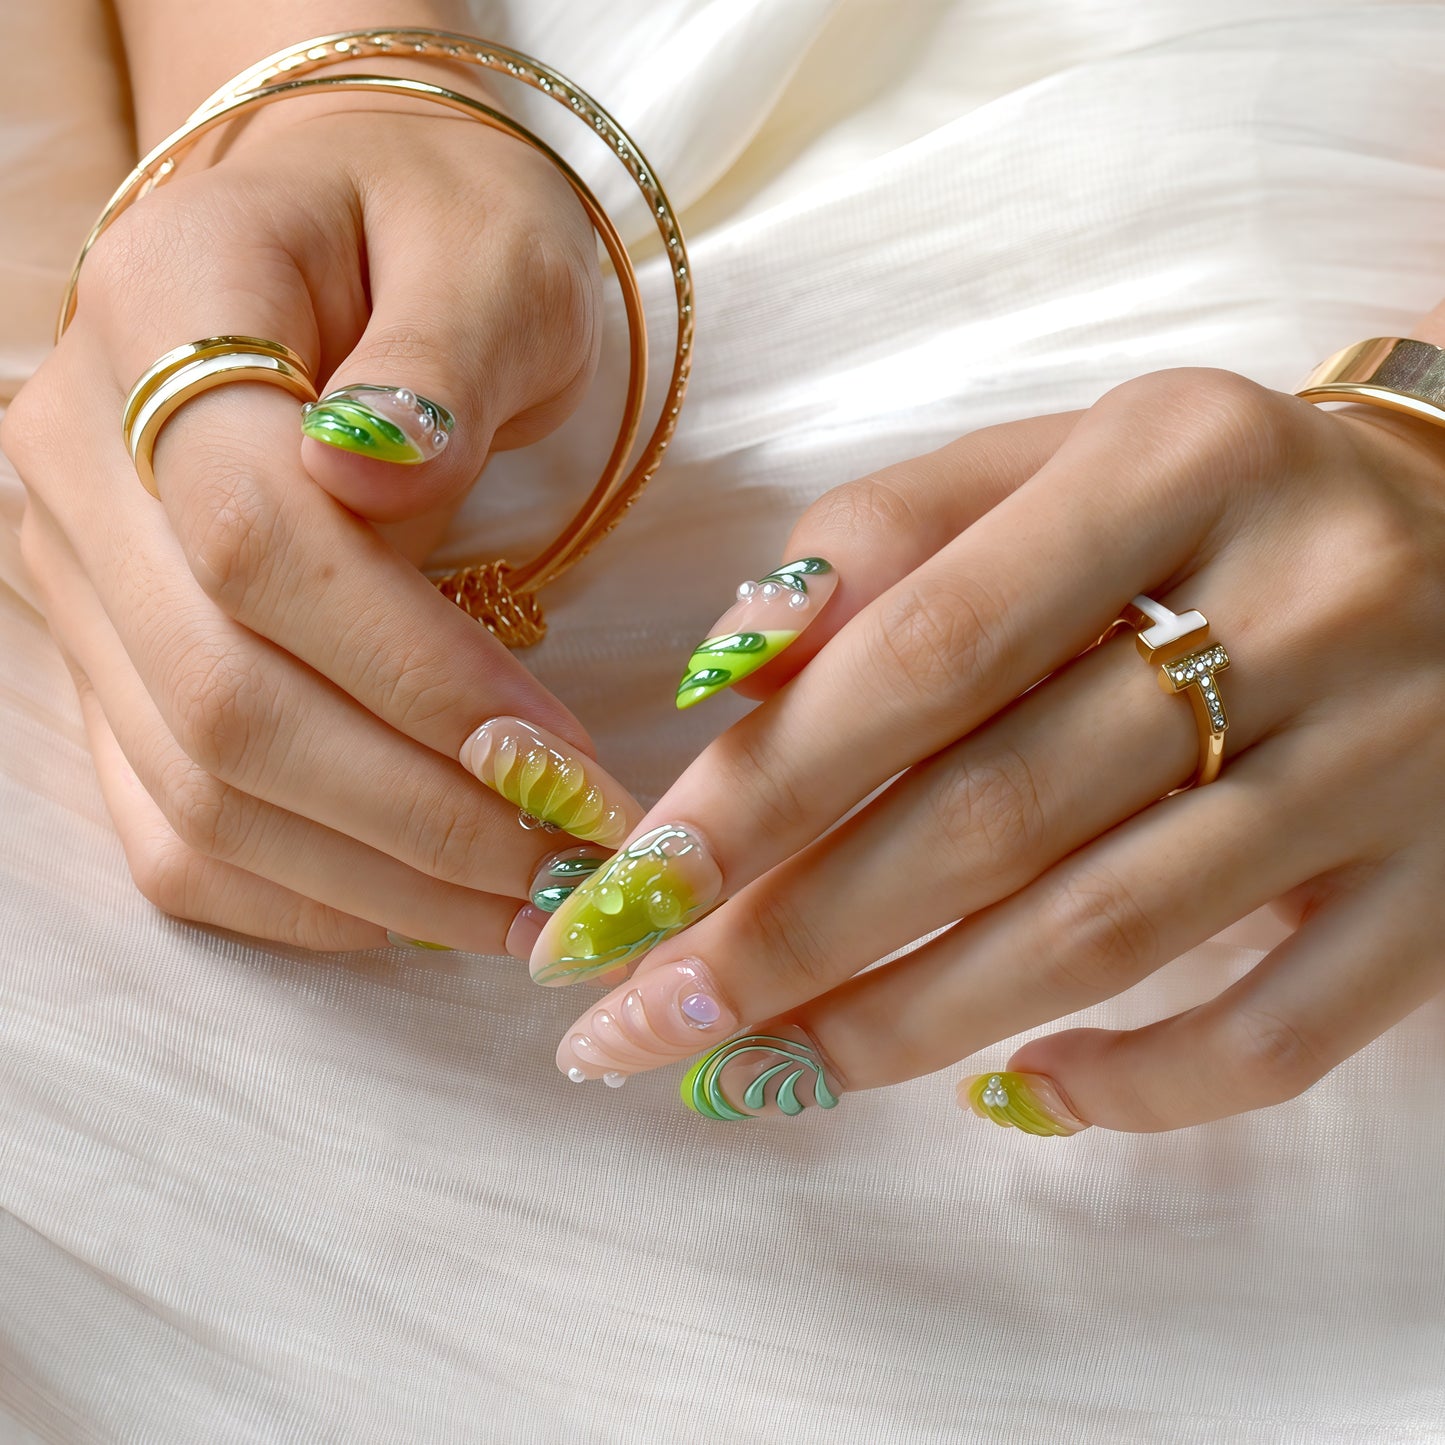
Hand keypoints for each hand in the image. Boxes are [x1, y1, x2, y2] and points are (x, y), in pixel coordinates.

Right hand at [2, 96, 640, 949]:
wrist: (351, 237)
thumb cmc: (445, 229)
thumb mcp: (493, 246)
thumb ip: (447, 348)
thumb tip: (381, 472)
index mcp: (165, 310)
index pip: (256, 538)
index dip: (415, 673)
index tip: (565, 759)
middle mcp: (80, 455)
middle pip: (221, 698)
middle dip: (420, 814)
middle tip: (576, 872)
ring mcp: (77, 573)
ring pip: (195, 789)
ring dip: (380, 879)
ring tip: (532, 909)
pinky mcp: (110, 659)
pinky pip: (172, 823)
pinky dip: (306, 892)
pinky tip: (428, 907)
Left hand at [540, 368, 1444, 1132]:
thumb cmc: (1209, 505)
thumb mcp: (1056, 462)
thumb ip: (890, 537)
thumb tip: (729, 674)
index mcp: (1173, 461)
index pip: (925, 648)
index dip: (764, 784)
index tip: (635, 889)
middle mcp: (1299, 601)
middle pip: (995, 810)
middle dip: (795, 933)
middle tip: (650, 1016)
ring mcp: (1391, 757)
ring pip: (1108, 933)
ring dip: (907, 1021)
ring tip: (770, 1066)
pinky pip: (1283, 1034)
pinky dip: (1135, 1088)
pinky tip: (1011, 1097)